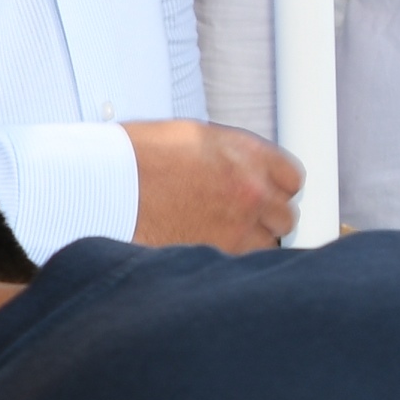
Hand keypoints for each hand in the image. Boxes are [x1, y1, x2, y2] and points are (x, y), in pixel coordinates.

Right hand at [124, 122, 303, 252]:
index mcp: (248, 155)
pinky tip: (208, 246)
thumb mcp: (192, 137)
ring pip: (269, 244)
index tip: (266, 192)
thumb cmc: (137, 158)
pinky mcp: (216, 254)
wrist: (107, 185)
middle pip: (285, 214)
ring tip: (223, 235)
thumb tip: (240, 169)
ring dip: (252, 241)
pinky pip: (241, 262)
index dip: (276, 187)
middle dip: (266, 216)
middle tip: (241, 216)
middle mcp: (250, 190)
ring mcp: (237, 227)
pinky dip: (230, 259)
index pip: (291, 178)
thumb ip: (229, 155)